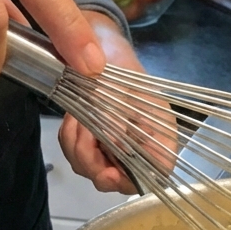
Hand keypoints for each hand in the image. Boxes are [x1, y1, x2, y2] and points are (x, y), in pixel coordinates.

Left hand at [58, 14, 143, 194]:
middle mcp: (138, 150)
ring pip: (89, 167)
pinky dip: (70, 136)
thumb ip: (119, 116)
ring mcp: (112, 149)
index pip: (153, 175)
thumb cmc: (123, 65)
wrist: (103, 49)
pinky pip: (73, 152)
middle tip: (85, 128)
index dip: (130, 180)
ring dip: (78, 143)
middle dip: (92, 158)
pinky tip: (75, 116)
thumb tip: (110, 143)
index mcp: (160, 138)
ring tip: (79, 114)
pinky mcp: (91, 143)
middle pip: (115, 179)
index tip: (109, 171)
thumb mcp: (124, 86)